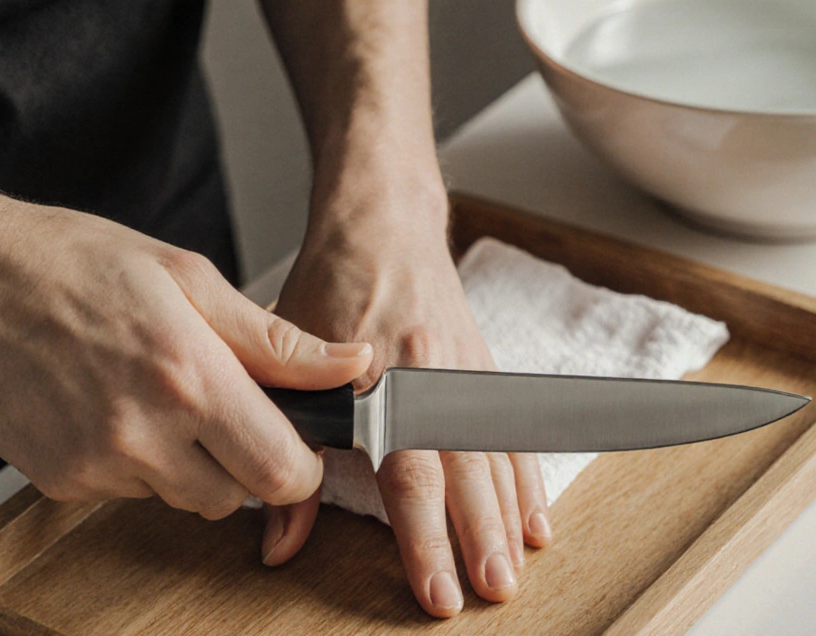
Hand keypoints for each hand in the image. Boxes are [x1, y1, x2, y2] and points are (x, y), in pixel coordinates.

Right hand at [0, 187, 372, 518]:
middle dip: (248, 466)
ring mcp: (95, 464)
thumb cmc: (76, 262)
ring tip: (161, 395)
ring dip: (192, 464)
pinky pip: (129, 493)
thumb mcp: (190, 278)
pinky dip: (138, 463)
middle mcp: (142, 432)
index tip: (295, 437)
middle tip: (225, 408)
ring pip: (184, 499)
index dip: (302, 462)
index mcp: (188, 375)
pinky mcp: (59, 482)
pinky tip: (114, 407)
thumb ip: (277, 339)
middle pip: (237, 500)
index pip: (283, 472)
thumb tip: (352, 363)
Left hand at [263, 205, 552, 617]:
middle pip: (462, 471)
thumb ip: (291, 452)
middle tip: (493, 592)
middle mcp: (431, 377)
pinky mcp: (483, 370)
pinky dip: (526, 479)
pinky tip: (536, 520)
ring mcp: (464, 373)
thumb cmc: (330, 287)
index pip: (407, 473)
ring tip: (516, 571)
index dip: (423, 538)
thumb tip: (279, 541)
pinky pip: (511, 431)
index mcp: (380, 377)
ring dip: (507, 519)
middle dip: (480, 539)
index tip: (438, 591)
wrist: (382, 225)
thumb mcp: (288, 361)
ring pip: (493, 456)